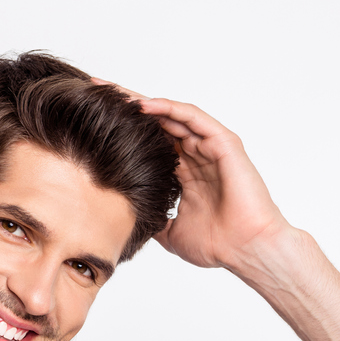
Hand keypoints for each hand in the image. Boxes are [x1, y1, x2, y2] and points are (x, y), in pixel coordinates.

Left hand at [94, 80, 287, 269]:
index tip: (91, 122)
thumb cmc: (219, 244)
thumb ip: (154, 219)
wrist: (247, 250)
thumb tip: (126, 220)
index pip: (150, 143)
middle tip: (95, 90)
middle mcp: (196, 155)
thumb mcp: (171, 233)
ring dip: (142, 101)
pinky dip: (168, 109)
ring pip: (172, 115)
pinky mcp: (223, 143)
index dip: (123, 130)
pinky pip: (192, 118)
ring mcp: (210, 147)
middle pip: (156, 122)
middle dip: (126, 106)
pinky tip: (143, 105)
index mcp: (184, 173)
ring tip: (112, 92)